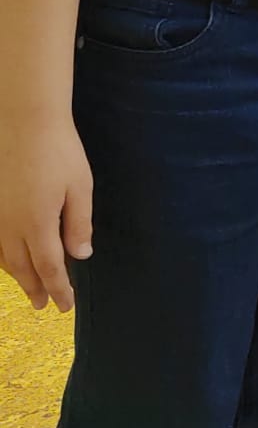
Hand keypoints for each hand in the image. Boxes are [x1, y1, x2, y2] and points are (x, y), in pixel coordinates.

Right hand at [0, 117, 92, 311]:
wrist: (26, 121)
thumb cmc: (59, 151)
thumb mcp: (80, 187)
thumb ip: (79, 224)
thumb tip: (80, 255)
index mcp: (38, 223)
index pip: (50, 268)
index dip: (58, 289)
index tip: (65, 306)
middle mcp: (11, 225)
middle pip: (23, 268)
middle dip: (36, 288)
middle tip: (46, 305)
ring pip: (4, 257)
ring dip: (18, 276)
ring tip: (31, 288)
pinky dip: (3, 257)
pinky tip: (10, 259)